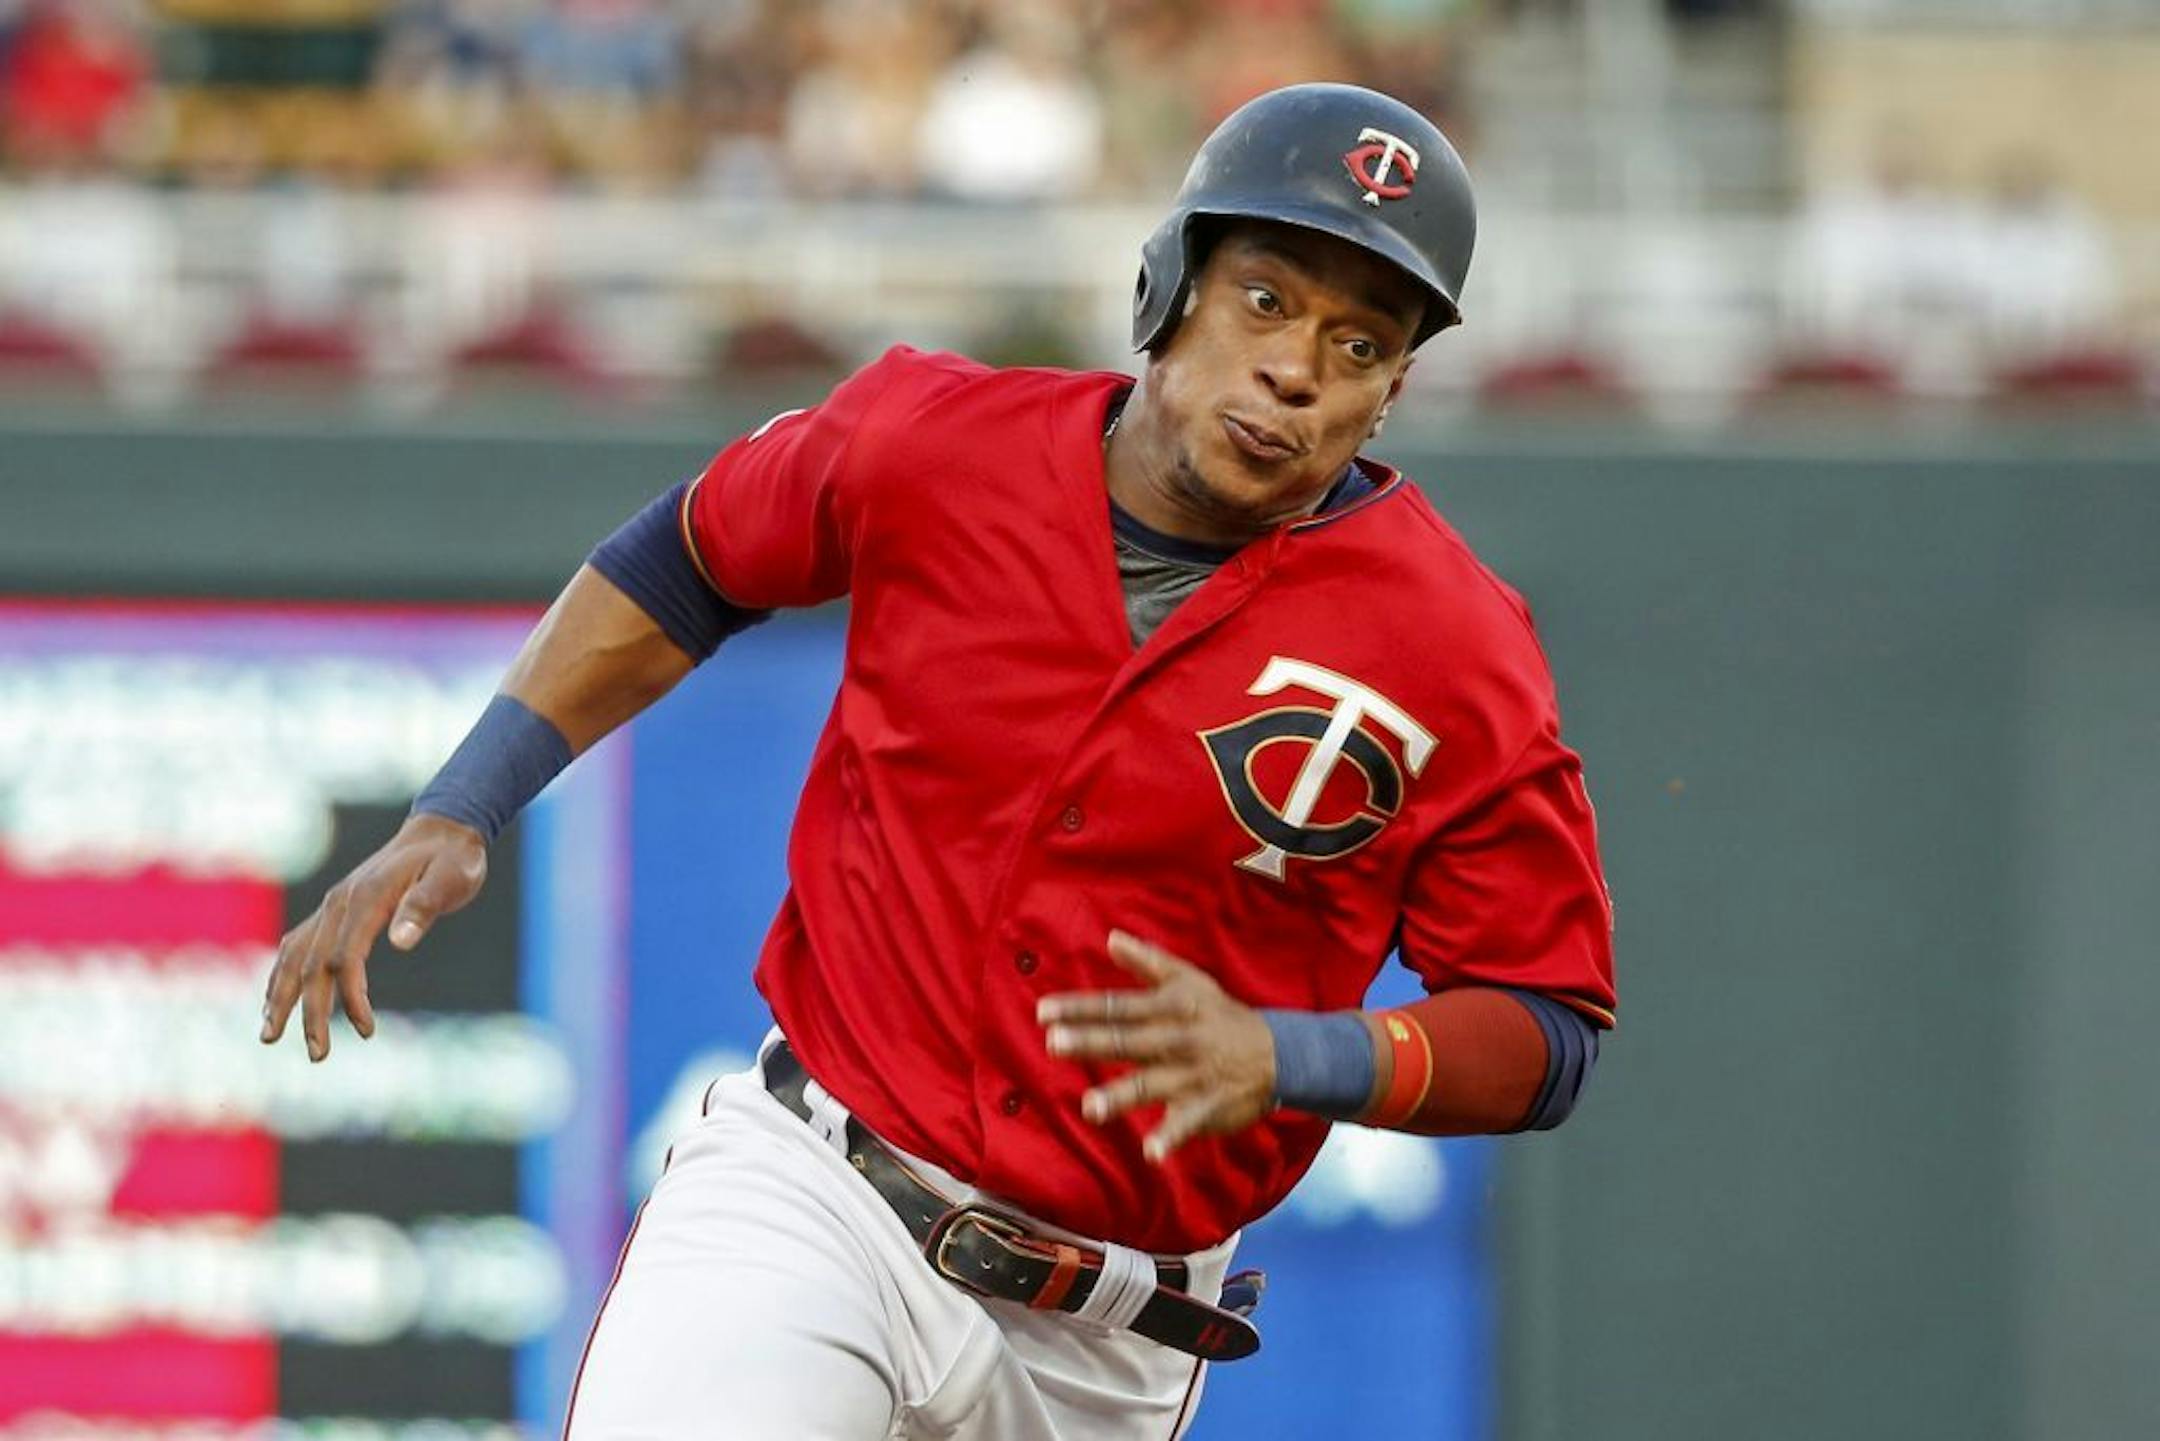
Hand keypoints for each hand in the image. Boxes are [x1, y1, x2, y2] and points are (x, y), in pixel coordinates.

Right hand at [260, 812, 487, 1061]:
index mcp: (366, 898)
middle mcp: (339, 902)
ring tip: (269, 1038)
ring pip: (293, 956)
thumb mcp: (451, 879)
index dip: (351, 996)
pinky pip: (297, 945)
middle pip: (313, 964)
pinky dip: (282, 975)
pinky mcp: (335, 911)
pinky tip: (274, 1002)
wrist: (443, 831)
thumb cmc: (453, 860)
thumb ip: (424, 906)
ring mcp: (333, 906)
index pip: (345, 957)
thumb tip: (401, 941)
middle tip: (318, 1056)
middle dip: (311, 1013)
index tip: (367, 1030)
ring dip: (280, 998)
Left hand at [1037, 930, 1275, 1163]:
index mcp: (1172, 1007)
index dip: (1082, 1008)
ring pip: (1153, 1084)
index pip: (1120, 1006)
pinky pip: (1187, 1123)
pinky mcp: (1208, 1107)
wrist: (1279, 1053)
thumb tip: (1111, 938)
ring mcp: (1194, 1075)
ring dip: (1122, 1096)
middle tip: (1053, 1043)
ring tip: (1090, 1108)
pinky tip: (1150, 1153)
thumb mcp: (1190, 980)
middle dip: (1092, 1042)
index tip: (1043, 1012)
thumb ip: (1148, 961)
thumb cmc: (1221, 1014)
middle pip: (1130, 1040)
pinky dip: (1171, 1138)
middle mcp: (1180, 1039)